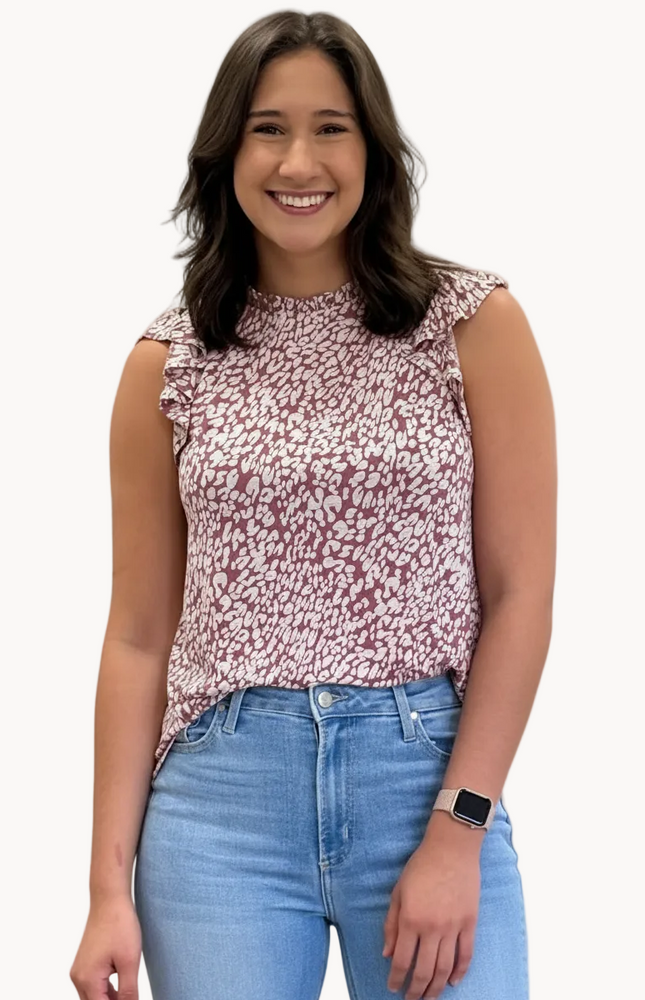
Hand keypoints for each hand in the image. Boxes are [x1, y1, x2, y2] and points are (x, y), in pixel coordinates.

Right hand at [70, 894, 141, 998]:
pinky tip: (121, 989)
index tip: (131, 999)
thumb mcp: (129, 961)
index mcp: (88, 980)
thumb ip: (129, 992)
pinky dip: (106, 992)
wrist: (109, 899)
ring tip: (128, 995)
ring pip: (93, 998)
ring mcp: (79, 970)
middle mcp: (78, 978)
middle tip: (131, 996)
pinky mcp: (84, 964)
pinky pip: (93, 986)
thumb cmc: (119, 924)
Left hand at [382, 829, 480, 997]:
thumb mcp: (398, 892)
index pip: (402, 961)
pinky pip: (466, 955)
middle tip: (410, 999)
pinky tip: (452, 982)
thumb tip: (388, 953)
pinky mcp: (469, 923)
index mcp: (411, 919)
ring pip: (445, 969)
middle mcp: (432, 928)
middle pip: (424, 971)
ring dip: (436, 988)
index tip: (393, 987)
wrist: (451, 849)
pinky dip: (460, 972)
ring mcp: (453, 927)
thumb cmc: (421, 866)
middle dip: (416, 991)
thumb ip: (391, 925)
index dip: (396, 979)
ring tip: (429, 997)